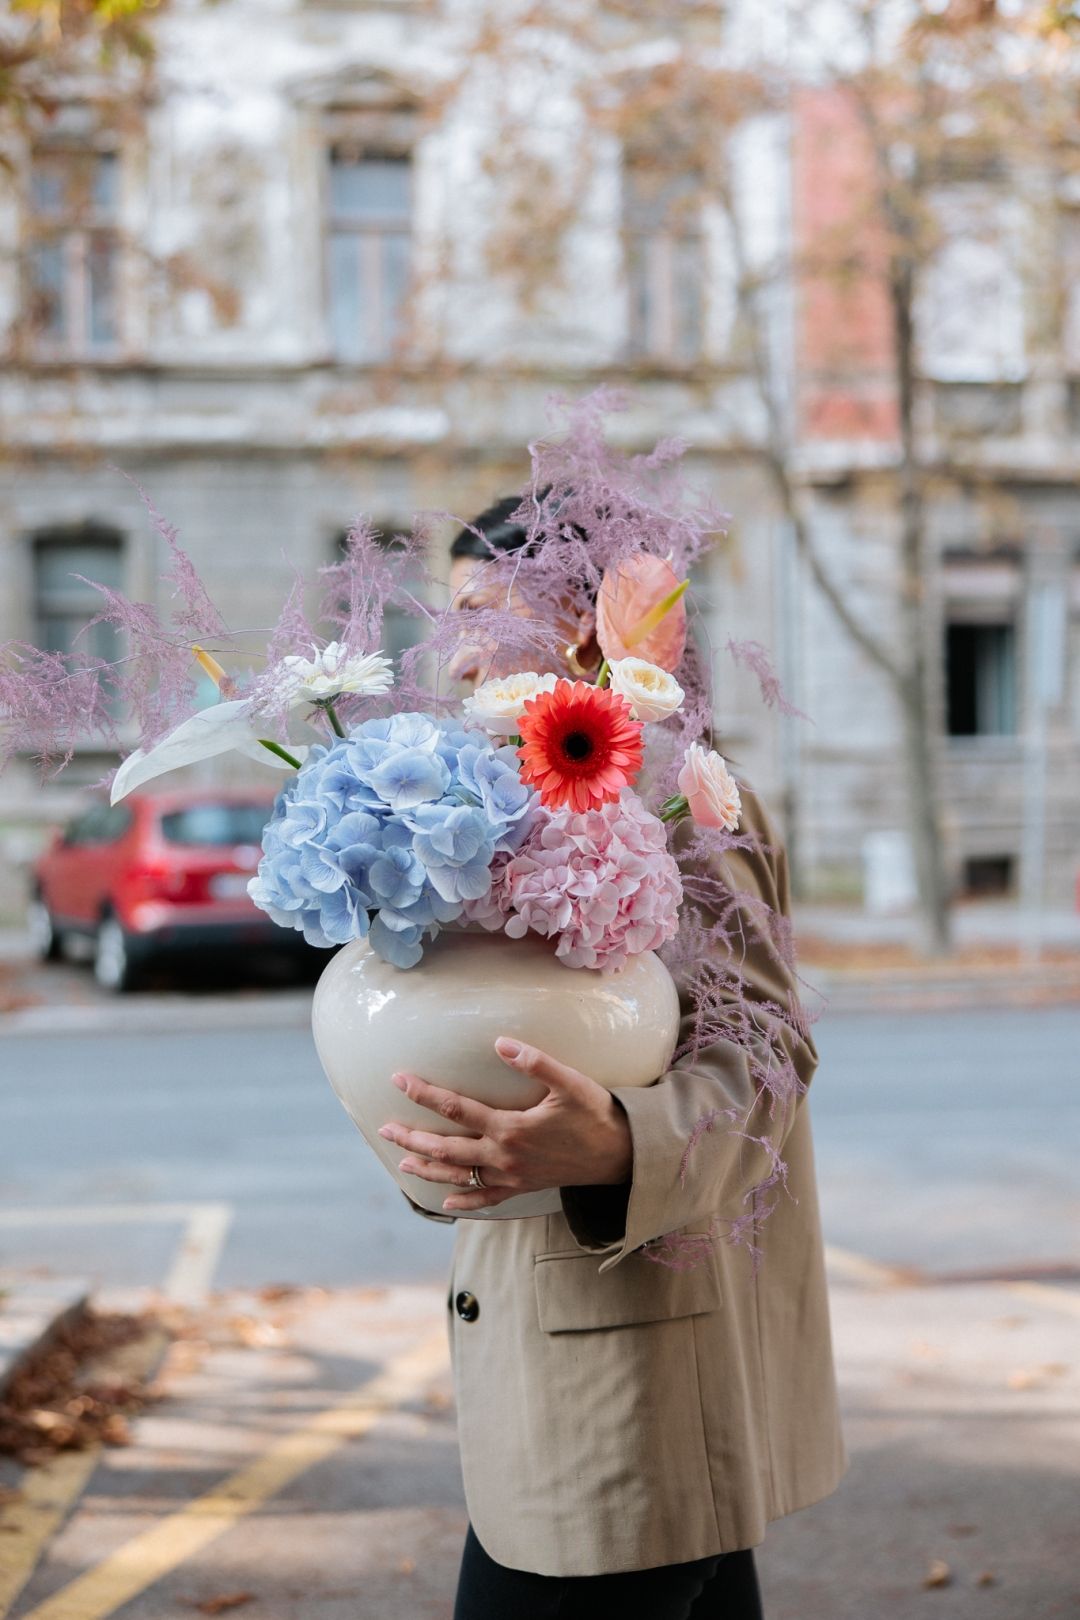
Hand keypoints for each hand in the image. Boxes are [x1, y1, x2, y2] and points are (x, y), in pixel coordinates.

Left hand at [378, 1037, 633, 1210]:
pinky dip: (464, 1202)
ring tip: (402, 1159)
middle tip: (383, 1127)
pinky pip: (486, 1199)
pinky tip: (444, 1202)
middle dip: (413, 1137)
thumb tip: (500, 1042)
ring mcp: (511, 1176)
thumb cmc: (596, 1115)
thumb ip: (535, 1062)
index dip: (425, 1093)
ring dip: (428, 1166)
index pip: (457, 1109)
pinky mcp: (522, 1187)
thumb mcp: (570, 1083)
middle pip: (447, 1148)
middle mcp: (504, 1156)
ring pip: (460, 1175)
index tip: (398, 1079)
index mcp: (510, 1128)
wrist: (621, 1156)